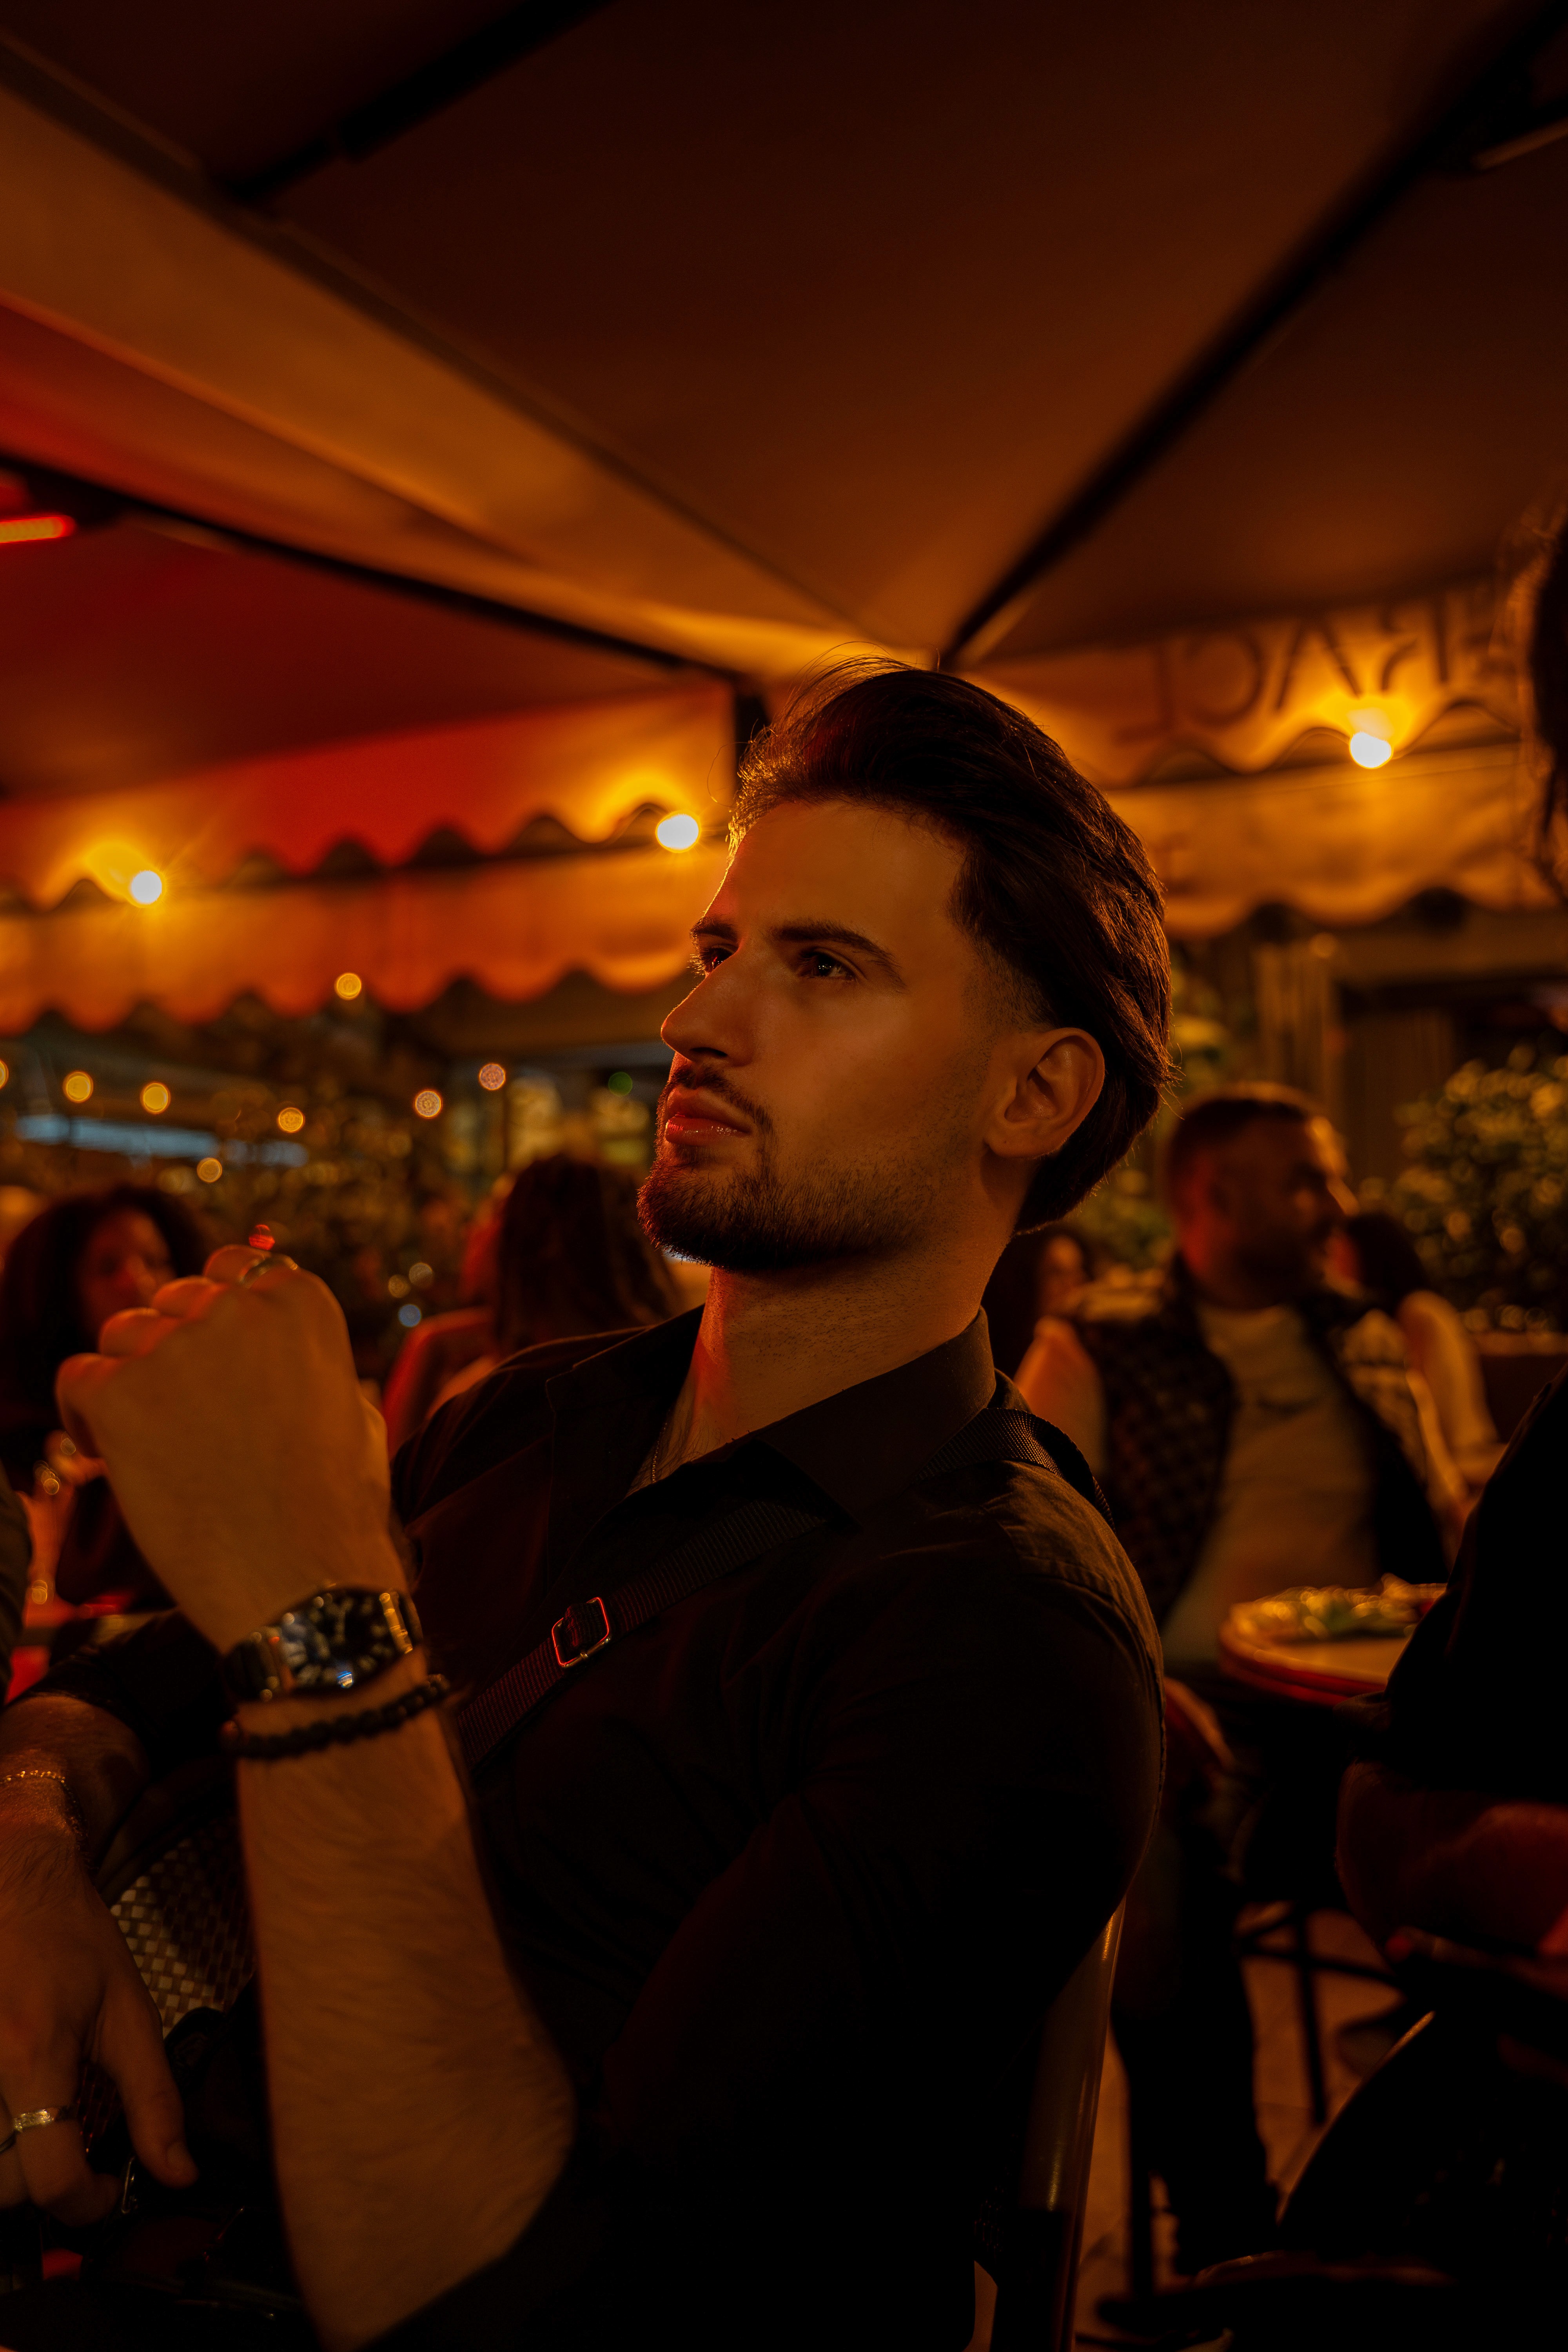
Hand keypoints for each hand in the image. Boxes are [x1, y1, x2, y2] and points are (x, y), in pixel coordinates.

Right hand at [0, 1804, 193, 2224]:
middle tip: (75, 2154)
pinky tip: (14, 2114)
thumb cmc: (71, 1940)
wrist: (13, 1884)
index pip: (50, 2176)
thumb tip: (178, 2171)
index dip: (85, 2203)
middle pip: (4, 2185)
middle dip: (46, 2185)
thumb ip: (154, 2099)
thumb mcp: (129, 2014)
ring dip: (12, 2165)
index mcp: (34, 2055)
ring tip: (41, 2132)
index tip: (105, 2190)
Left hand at [56, 1249, 393, 1654]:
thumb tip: (279, 1353)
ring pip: (121, 1335)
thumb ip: (308, 1363)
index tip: (215, 1362)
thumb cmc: (337, 1509)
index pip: (232, 1269)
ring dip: (130, 1380)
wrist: (307, 1582)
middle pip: (173, 1302)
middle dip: (172, 1351)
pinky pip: (76, 1378)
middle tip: (184, 1416)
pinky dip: (84, 1413)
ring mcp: (174, 1347)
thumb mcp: (351, 1409)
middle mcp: (236, 1308)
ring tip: (153, 1443)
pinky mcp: (120, 1395)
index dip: (214, 1315)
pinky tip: (111, 1454)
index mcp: (300, 1301)